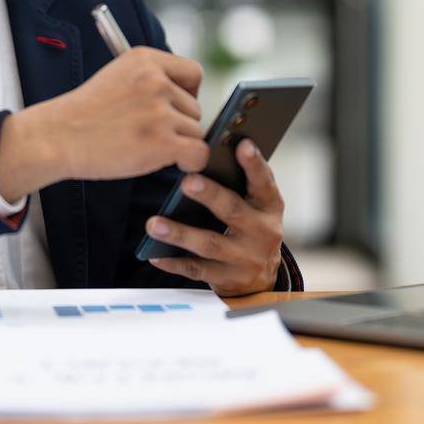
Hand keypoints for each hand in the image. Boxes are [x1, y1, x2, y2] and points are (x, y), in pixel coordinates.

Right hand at [0, 47, 207, 199]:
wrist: (57, 137)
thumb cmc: (85, 113)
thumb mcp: (117, 76)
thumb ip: (152, 79)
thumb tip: (189, 98)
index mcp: (145, 60)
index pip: (193, 73)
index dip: (188, 93)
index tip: (173, 108)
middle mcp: (155, 81)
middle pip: (195, 107)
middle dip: (178, 123)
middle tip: (148, 133)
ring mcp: (159, 111)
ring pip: (195, 131)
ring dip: (178, 143)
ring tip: (146, 146)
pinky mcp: (162, 141)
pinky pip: (198, 153)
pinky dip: (191, 162)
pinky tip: (173, 162)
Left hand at [147, 138, 284, 295]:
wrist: (263, 278)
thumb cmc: (252, 229)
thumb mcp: (257, 206)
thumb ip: (240, 183)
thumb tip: (204, 154)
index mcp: (269, 207)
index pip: (263, 182)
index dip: (254, 164)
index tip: (242, 145)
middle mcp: (261, 232)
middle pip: (233, 211)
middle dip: (210, 196)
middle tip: (187, 182)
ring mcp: (244, 258)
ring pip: (209, 244)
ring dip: (180, 233)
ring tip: (154, 224)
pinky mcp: (227, 278)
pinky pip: (196, 270)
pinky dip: (174, 262)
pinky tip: (155, 255)